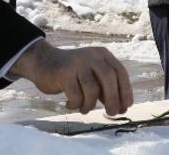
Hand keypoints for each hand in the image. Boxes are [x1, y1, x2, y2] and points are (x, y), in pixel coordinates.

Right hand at [8, 39, 133, 115]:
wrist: (42, 62)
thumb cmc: (72, 73)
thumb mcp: (92, 75)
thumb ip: (105, 88)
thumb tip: (121, 108)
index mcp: (102, 55)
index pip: (120, 72)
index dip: (125, 90)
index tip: (126, 106)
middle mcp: (91, 56)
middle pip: (109, 77)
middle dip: (113, 98)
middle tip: (112, 113)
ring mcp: (77, 63)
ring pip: (92, 88)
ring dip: (90, 104)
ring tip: (84, 109)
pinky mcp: (63, 72)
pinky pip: (75, 95)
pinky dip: (75, 104)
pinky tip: (70, 104)